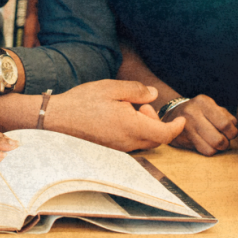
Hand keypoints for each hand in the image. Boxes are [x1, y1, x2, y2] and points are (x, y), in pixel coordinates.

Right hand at [46, 80, 185, 151]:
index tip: (182, 119)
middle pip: (156, 139)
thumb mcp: (112, 87)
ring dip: (145, 127)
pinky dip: (134, 132)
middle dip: (157, 122)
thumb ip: (136, 91)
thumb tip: (153, 94)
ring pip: (143, 142)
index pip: (164, 134)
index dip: (176, 127)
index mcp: (131, 126)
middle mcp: (127, 142)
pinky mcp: (110, 150)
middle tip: (143, 106)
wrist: (56, 118)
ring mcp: (118, 149)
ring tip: (128, 109)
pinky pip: (131, 144)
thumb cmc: (82, 101)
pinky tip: (119, 117)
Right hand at [164, 94, 237, 154]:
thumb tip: (234, 129)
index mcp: (203, 102)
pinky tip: (207, 144)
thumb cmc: (200, 111)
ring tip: (216, 143)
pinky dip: (210, 151)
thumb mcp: (212, 107)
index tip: (231, 133)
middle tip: (225, 141)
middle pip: (219, 139)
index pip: (225, 124)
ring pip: (212, 148)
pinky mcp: (181, 139)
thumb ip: (226, 116)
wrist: (173, 114)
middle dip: (226, 143)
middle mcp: (192, 113)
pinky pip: (203, 151)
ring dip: (218, 149)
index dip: (232, 132)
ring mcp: (185, 127)